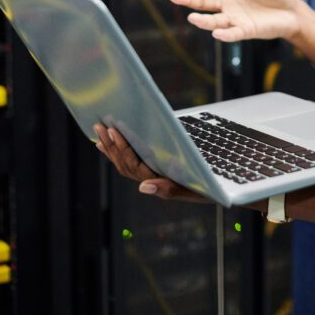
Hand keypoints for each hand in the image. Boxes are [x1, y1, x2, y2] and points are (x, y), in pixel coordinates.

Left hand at [93, 123, 207, 201]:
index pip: (133, 165)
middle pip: (124, 163)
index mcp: (157, 183)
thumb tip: (142, 187)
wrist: (215, 189)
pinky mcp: (151, 169)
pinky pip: (129, 161)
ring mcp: (149, 176)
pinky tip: (106, 142)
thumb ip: (169, 189)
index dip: (122, 148)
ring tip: (98, 128)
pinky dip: (117, 151)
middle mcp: (150, 181)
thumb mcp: (192, 188)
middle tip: (99, 125)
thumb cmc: (206, 187)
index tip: (114, 130)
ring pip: (124, 162)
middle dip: (111, 144)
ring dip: (111, 146)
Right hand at [171, 0, 301, 42]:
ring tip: (192, 17)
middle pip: (205, 2)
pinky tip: (216, 33)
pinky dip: (225, 34)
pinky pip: (233, 33)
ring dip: (203, 20)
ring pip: (215, 20)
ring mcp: (236, 18)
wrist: (294, 11)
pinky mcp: (246, 31)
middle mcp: (229, 4)